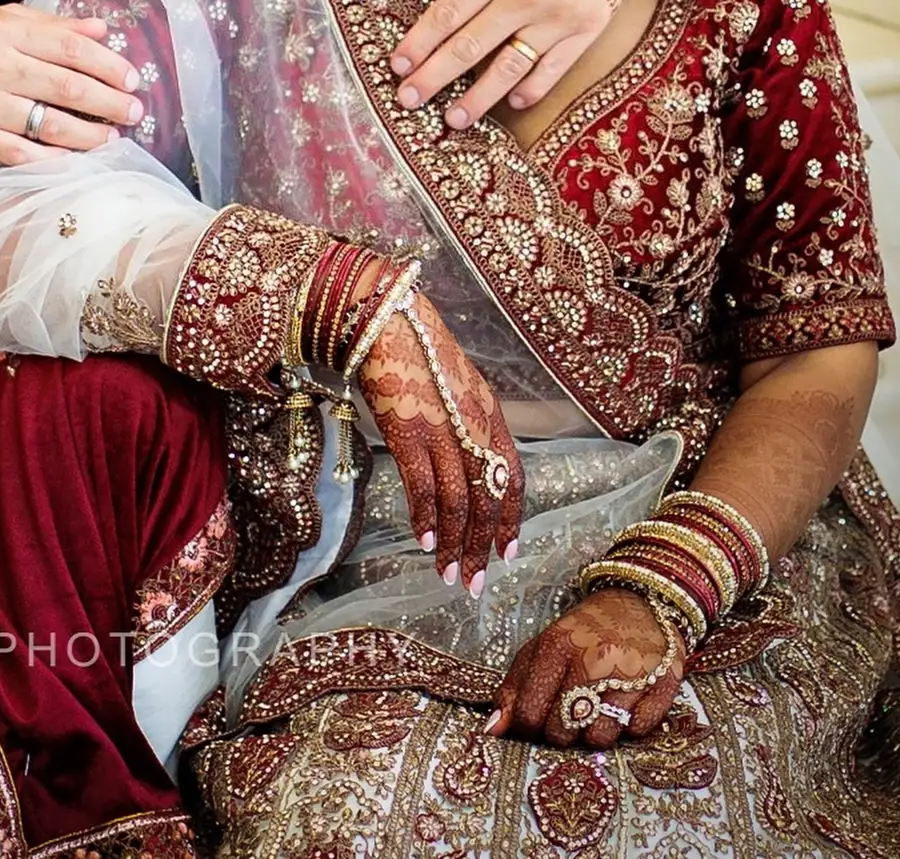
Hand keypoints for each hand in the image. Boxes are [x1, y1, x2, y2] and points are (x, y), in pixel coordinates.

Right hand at [0, 5, 144, 164]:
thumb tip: (102, 29)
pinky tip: (76, 158)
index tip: (132, 78)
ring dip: (90, 134)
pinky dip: (55, 158)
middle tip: (134, 111)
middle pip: (66, 86)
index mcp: (5, 31)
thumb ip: (54, 25)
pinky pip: (24, 154)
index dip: (108, 64)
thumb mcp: (6, 22)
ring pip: (50, 124)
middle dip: (109, 101)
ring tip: (112, 137)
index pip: (70, 47)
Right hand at [356, 294, 521, 592]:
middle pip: (489, 497)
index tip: (506, 554)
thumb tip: (463, 462)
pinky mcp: (409, 430)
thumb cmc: (414, 349)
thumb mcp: (454, 384)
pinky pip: (423, 485)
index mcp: (489, 412)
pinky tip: (424, 541)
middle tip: (475, 583)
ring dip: (455, 542)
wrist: (386, 315)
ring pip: (459, 499)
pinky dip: (425, 517)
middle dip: (483, 546)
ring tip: (449, 573)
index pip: (513, 477)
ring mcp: (442, 428)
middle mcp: (474, 424)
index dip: (511, 519)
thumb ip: (464, 421)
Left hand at [390, 0, 683, 122]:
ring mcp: (559, 14)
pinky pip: (556, 66)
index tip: (397, 65)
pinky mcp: (589, 26)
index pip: (448, 13)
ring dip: (479, 97)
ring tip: (453, 120)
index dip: (420, 42)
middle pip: (470, 45)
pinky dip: (534, 87)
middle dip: (435, 76)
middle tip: (408, 100)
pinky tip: (513, 102)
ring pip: (510, 65)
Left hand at [487, 588, 684, 747]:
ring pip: (600, 738)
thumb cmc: (584, 633)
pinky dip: (629, 726)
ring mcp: (631, 674)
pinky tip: (625, 702)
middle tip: (568, 714)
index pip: (530, 712)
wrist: (639, 602)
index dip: (528, 728)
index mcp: (558, 646)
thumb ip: (515, 688)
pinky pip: (637, 732)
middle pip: (563, 732)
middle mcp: (594, 660)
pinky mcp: (663, 685)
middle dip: (561, 733)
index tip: (535, 724)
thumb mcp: (543, 648)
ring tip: (597, 707)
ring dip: (595, 732)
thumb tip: (492, 731)